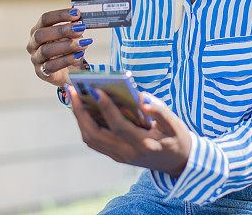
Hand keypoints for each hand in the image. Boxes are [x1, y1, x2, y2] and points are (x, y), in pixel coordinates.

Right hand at [27, 8, 91, 86]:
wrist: (69, 71)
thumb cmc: (68, 50)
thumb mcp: (72, 37)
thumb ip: (74, 29)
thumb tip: (81, 22)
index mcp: (38, 30)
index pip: (45, 19)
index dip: (60, 15)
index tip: (76, 13)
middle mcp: (33, 44)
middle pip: (41, 34)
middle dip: (62, 30)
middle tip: (80, 28)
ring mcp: (36, 58)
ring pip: (45, 50)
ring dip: (66, 45)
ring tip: (83, 43)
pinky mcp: (41, 72)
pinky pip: (51, 66)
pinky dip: (67, 59)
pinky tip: (78, 55)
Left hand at [69, 86, 191, 176]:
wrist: (178, 162)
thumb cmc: (177, 138)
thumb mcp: (175, 124)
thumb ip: (159, 111)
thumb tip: (141, 97)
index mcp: (143, 144)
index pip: (119, 126)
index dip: (106, 108)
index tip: (96, 89)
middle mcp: (127, 153)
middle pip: (95, 135)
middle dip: (80, 112)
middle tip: (73, 90)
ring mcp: (120, 156)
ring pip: (91, 139)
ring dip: (79, 118)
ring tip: (74, 95)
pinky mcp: (116, 155)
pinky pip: (95, 140)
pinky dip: (86, 124)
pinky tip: (83, 107)